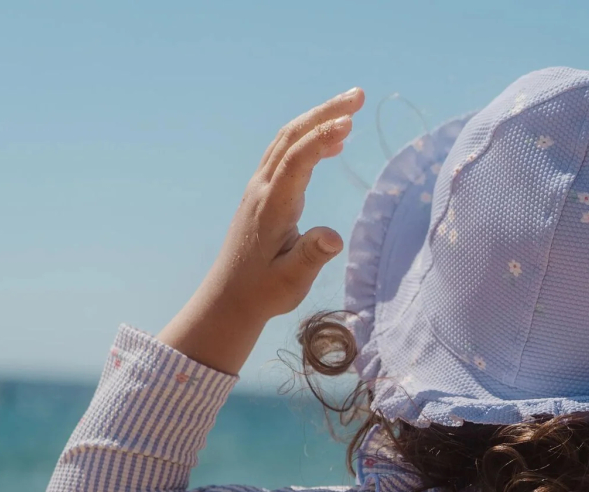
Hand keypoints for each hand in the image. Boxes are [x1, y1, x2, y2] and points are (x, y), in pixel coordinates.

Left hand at [158, 88, 364, 374]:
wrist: (230, 299)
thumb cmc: (264, 293)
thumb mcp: (291, 281)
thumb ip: (311, 256)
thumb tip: (333, 237)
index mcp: (272, 206)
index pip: (297, 159)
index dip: (322, 137)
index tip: (350, 122)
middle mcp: (263, 189)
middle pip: (291, 137)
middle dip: (324, 112)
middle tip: (358, 95)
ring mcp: (260, 189)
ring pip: (286, 141)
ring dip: (316, 119)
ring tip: (350, 109)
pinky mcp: (263, 195)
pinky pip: (285, 154)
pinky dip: (308, 139)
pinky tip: (331, 142)